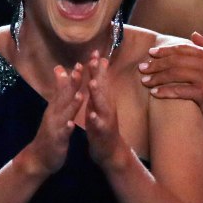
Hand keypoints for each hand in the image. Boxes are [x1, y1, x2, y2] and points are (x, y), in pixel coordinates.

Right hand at [23, 63, 83, 176]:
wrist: (38, 158)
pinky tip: (71, 124)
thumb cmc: (50, 133)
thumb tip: (60, 75)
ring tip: (79, 94)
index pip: (64, 90)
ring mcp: (55, 127)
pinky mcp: (56, 140)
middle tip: (79, 69)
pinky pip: (62, 134)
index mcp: (56, 108)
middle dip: (71, 84)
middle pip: (63, 97)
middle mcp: (54, 114)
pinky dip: (66, 128)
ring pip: (63, 114)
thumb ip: (59, 95)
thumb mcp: (55, 113)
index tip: (80, 63)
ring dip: (71, 104)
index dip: (72, 77)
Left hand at [85, 51, 128, 168]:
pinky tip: (92, 115)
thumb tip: (101, 64)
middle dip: (99, 74)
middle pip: (103, 88)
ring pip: (102, 105)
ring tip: (93, 82)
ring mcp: (106, 119)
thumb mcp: (99, 102)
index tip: (93, 50)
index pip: (101, 79)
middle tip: (95, 60)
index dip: (97, 66)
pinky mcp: (103, 132)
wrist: (110, 151)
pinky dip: (96, 120)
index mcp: (103, 99)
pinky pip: (99, 125)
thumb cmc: (102, 124)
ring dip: (98, 94)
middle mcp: (107, 106)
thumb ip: (100, 84)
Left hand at [139, 32, 202, 130]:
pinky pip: (179, 90)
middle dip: (157, 64)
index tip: (151, 53)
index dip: (166, 50)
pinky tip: (154, 93)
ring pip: (175, 74)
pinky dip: (165, 91)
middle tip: (142, 68)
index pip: (184, 49)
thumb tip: (194, 34)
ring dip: (157, 77)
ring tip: (144, 81)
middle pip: (177, 60)